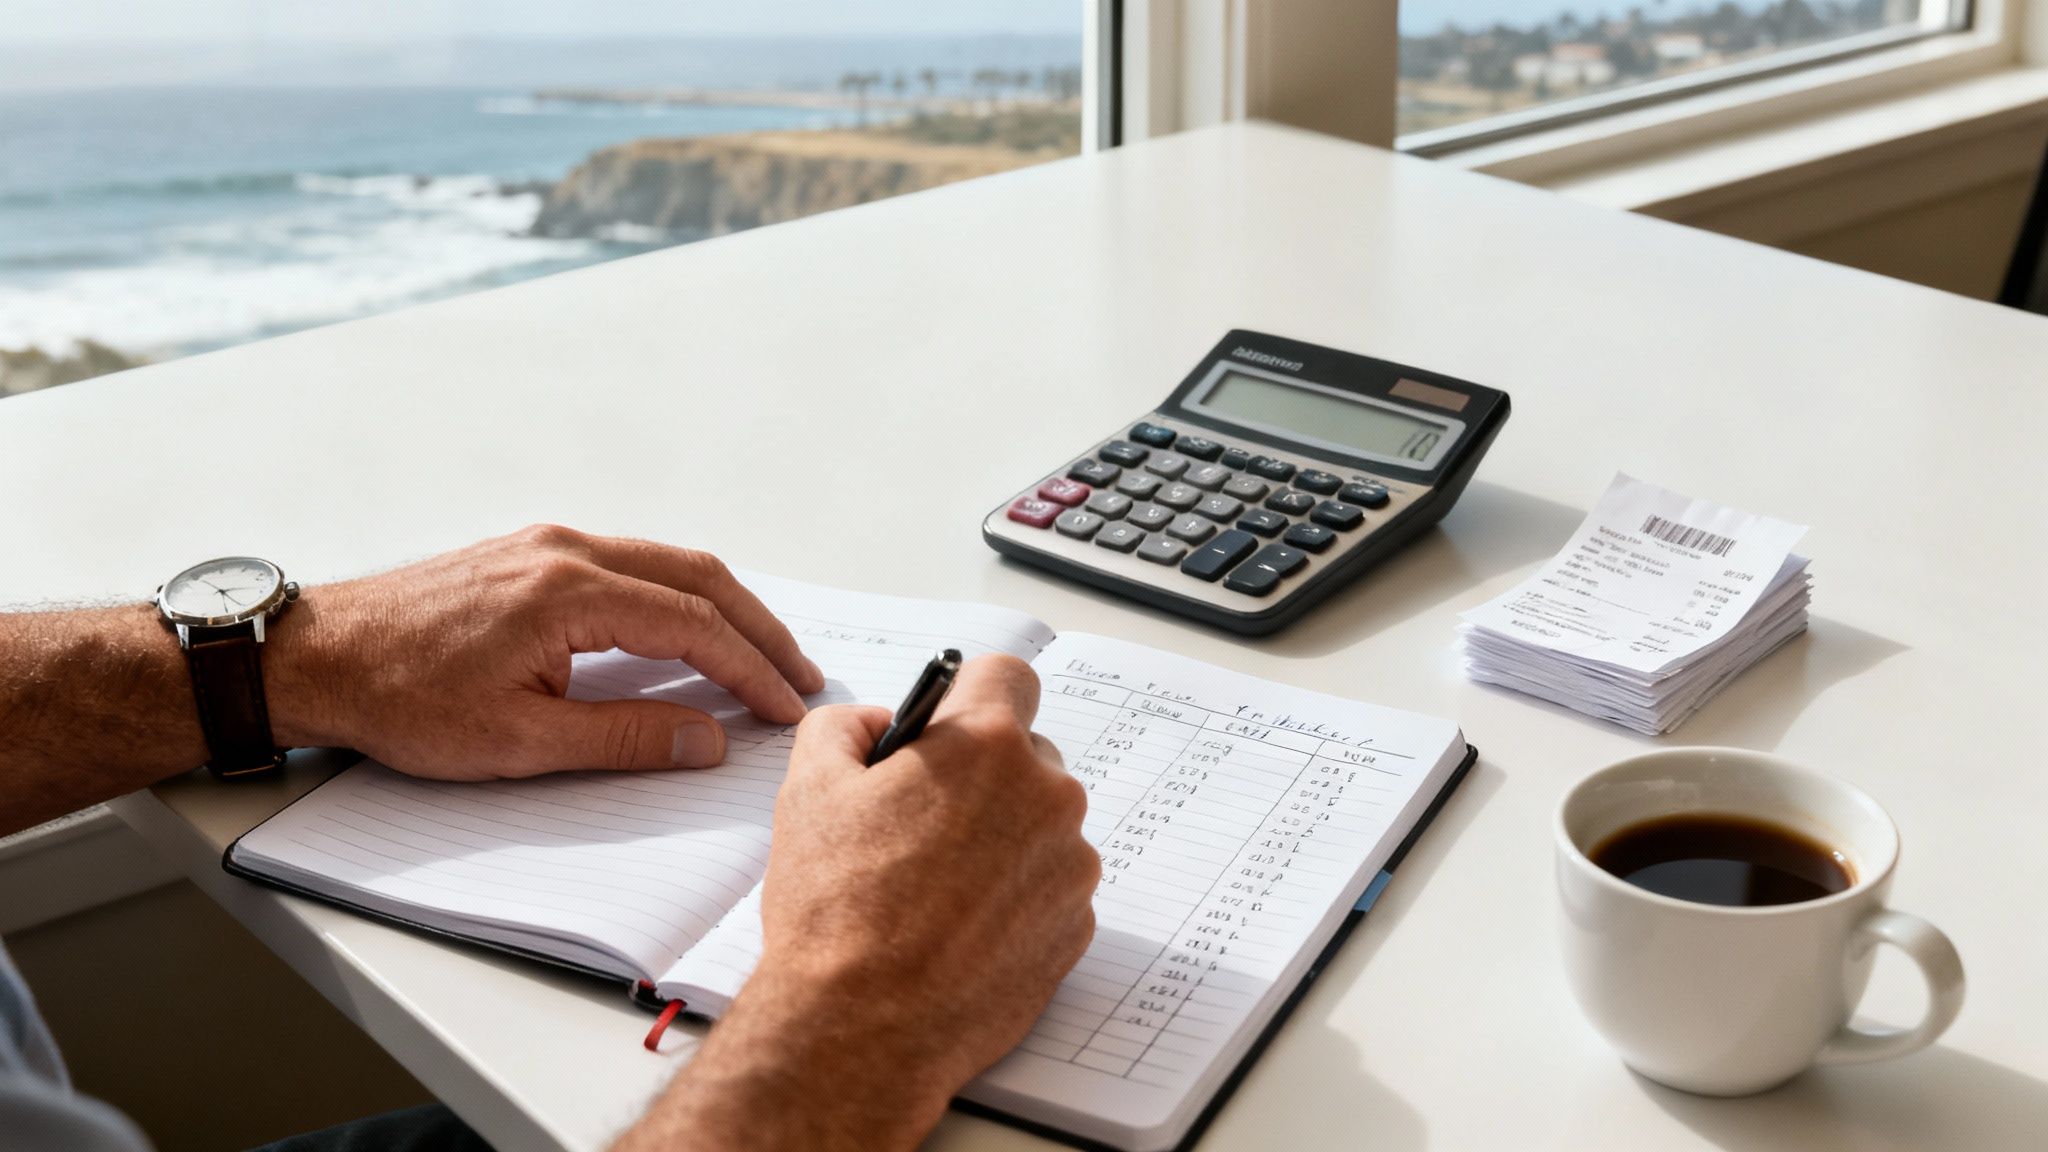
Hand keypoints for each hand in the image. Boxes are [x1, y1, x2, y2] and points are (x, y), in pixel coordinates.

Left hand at [268, 525, 824, 777]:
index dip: (751, 670)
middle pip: (698, 577)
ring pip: (668, 562)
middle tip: (798, 676)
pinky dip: (678, 594)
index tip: (786, 707)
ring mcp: (547, 545)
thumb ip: (626, 737)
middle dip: (759, 629)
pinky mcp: (530, 553)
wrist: (318, 656)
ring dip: (722, 608)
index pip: (694, 625)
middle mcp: (566, 551)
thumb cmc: (400, 698)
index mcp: (569, 592)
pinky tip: (688, 627)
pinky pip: (630, 561)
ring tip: (759, 655)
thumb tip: (706, 740)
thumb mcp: (520, 741)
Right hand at [615, 655, 1100, 1151]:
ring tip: (932, 886)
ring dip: (998, 838)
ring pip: (1038, 824)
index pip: (1005, 676)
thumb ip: (844, 726)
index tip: (943, 727)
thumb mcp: (808, 788)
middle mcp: (1047, 796)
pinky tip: (957, 927)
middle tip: (918, 821)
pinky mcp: (1076, 927)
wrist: (862, 1028)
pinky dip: (1012, 897)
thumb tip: (877, 723)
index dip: (966, 696)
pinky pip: (1048, 886)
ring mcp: (1070, 866)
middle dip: (978, 775)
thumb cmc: (836, 910)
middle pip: (1024, 754)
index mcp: (987, 746)